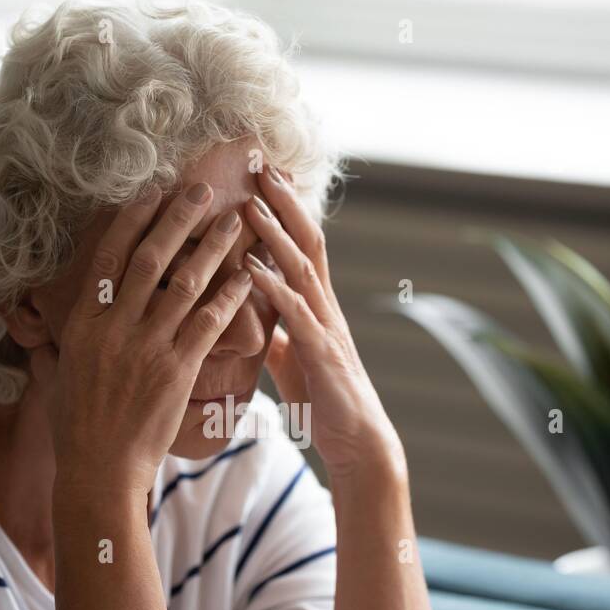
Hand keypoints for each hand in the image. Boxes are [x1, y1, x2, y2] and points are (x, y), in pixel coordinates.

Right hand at [34, 182, 252, 495]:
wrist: (100, 470)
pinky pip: (209, 323)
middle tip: (202, 190)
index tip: (151, 193)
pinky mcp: (178, 371)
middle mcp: (115, 329)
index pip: (108, 259)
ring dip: (213, 248)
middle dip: (178, 219)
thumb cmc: (76, 429)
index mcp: (83, 325)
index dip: (132, 222)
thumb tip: (32, 328)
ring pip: (185, 284)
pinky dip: (230, 296)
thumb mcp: (54, 377)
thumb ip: (49, 346)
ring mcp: (148, 348)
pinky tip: (248, 276)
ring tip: (234, 222)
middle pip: (151, 259)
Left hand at [244, 168, 404, 482]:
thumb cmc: (326, 404)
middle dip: (285, 202)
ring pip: (302, 270)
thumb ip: (278, 337)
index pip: (301, 246)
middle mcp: (324, 309)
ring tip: (250, 204)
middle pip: (307, 242)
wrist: (358, 444)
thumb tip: (258, 322)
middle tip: (259, 165)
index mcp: (316, 308)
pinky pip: (295, 314)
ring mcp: (325, 329)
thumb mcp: (293, 364)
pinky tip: (250, 268)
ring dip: (276, 235)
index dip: (284, 210)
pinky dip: (272, 288)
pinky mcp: (321, 355)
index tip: (262, 176)